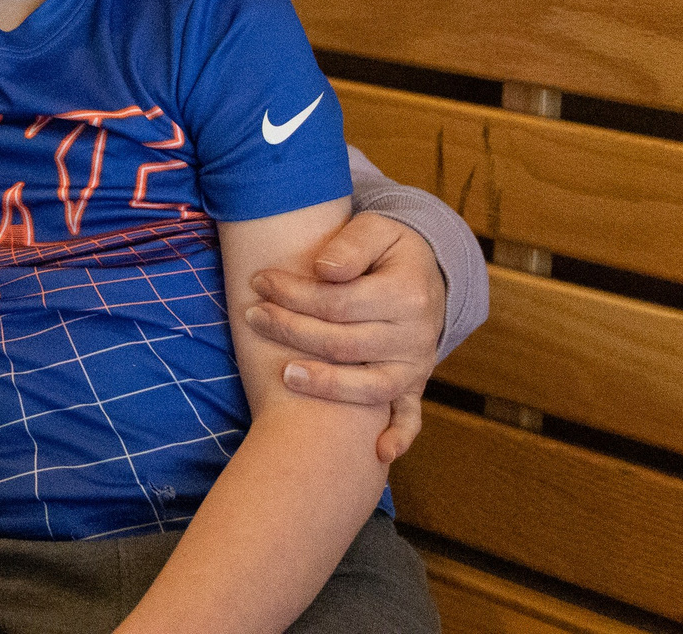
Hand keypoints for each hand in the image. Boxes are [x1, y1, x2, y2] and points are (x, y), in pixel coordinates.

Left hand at [243, 210, 447, 463]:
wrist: (428, 274)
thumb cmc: (389, 250)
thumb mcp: (377, 229)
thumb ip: (351, 245)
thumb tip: (324, 269)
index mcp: (407, 292)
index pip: (339, 302)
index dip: (295, 293)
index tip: (260, 281)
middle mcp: (416, 335)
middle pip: (344, 344)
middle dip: (292, 331)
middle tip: (253, 316)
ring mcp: (416, 364)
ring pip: (369, 386)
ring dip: (326, 385)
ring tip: (284, 374)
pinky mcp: (415, 384)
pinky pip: (411, 416)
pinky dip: (400, 436)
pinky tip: (380, 454)